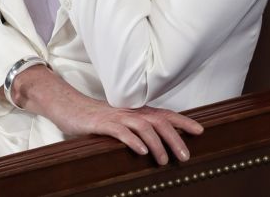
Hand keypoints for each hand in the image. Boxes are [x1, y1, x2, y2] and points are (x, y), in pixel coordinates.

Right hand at [11, 65, 203, 163]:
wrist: (69, 108)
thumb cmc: (96, 119)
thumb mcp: (121, 124)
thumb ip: (138, 130)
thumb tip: (157, 143)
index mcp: (137, 112)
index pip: (165, 114)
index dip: (183, 122)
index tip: (200, 131)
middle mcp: (131, 112)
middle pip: (160, 121)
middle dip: (176, 138)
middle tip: (186, 156)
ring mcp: (117, 117)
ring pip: (144, 127)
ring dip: (157, 144)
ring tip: (164, 160)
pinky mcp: (102, 124)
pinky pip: (121, 131)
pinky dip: (133, 141)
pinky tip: (141, 152)